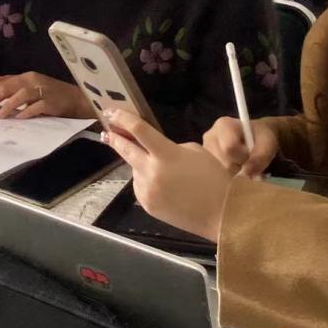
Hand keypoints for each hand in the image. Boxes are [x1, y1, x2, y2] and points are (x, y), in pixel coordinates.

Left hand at [0, 72, 92, 119]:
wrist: (77, 100)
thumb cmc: (53, 93)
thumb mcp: (31, 85)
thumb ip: (12, 81)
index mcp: (28, 77)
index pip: (4, 85)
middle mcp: (34, 81)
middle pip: (9, 88)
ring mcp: (44, 91)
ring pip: (22, 95)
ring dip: (9, 105)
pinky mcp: (52, 103)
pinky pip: (37, 107)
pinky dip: (28, 112)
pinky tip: (19, 118)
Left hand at [103, 109, 232, 242]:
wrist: (220, 214)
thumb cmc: (213, 179)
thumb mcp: (195, 152)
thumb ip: (170, 147)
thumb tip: (154, 150)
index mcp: (166, 154)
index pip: (139, 130)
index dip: (123, 119)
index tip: (111, 112)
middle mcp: (152, 171)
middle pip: (126, 150)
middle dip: (115, 139)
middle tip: (106, 132)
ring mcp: (147, 190)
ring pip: (135, 170)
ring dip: (140, 165)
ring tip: (159, 170)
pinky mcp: (146, 205)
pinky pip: (140, 186)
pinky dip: (146, 181)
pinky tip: (162, 186)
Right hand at [203, 117, 278, 178]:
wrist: (256, 139)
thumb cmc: (261, 137)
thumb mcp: (268, 143)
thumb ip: (261, 156)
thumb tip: (246, 172)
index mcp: (224, 125)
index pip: (229, 148)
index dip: (243, 156)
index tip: (250, 153)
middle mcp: (210, 136)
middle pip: (224, 163)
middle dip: (240, 167)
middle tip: (248, 160)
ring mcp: (206, 151)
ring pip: (220, 173)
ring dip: (235, 173)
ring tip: (242, 163)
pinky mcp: (206, 163)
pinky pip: (217, 177)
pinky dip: (229, 176)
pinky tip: (235, 168)